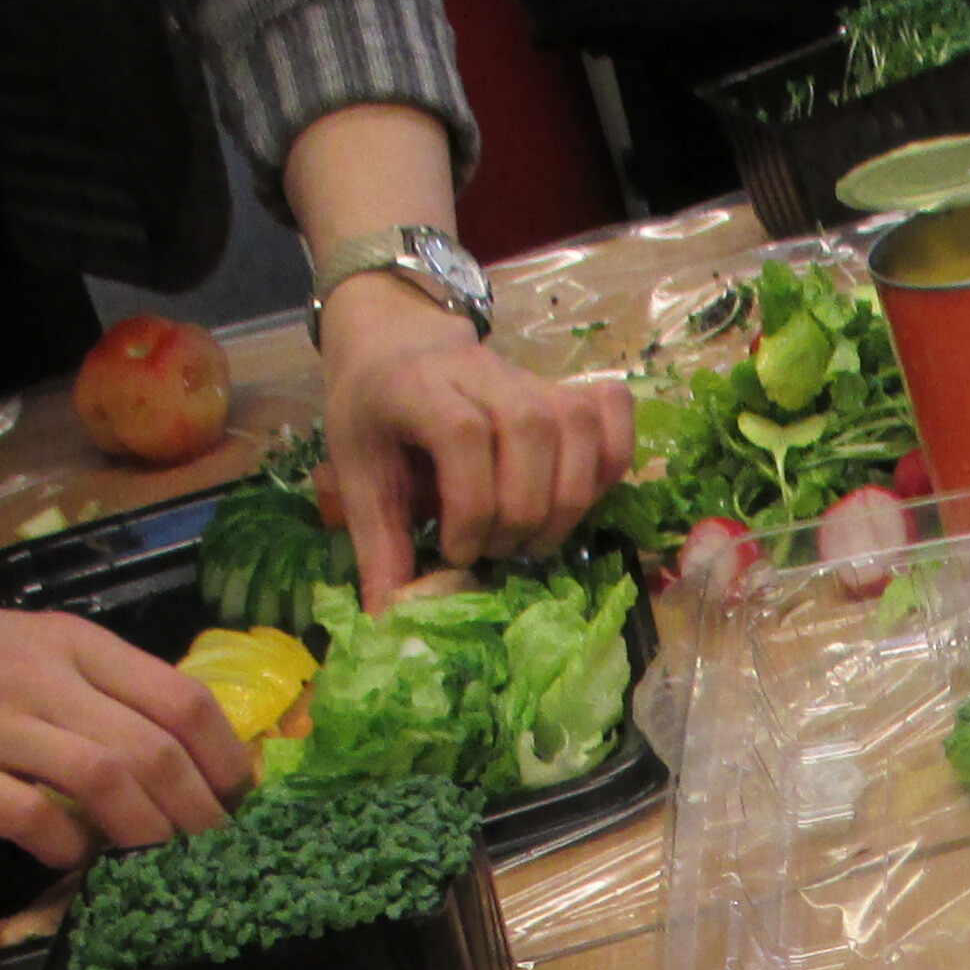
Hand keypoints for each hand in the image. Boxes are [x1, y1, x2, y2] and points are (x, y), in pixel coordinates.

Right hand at [0, 595, 253, 867]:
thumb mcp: (37, 648)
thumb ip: (105, 693)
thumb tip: (184, 762)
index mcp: (74, 643)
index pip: (182, 700)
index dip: (227, 762)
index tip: (240, 804)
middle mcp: (41, 678)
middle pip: (154, 749)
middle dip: (200, 813)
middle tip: (214, 854)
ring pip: (105, 780)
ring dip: (148, 834)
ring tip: (162, 865)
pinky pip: (31, 817)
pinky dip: (70, 846)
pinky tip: (78, 860)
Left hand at [321, 283, 635, 606]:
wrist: (398, 348)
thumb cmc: (375, 415)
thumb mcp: (357, 474)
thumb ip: (379, 545)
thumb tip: (392, 621)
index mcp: (419, 385)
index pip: (464, 436)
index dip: (470, 506)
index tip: (456, 552)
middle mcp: (481, 371)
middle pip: (532, 433)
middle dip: (520, 513)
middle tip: (494, 551)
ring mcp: (530, 376)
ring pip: (576, 429)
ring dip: (566, 501)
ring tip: (534, 539)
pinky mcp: (562, 390)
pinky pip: (609, 416)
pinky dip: (612, 460)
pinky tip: (584, 498)